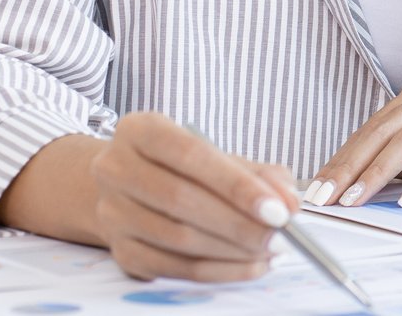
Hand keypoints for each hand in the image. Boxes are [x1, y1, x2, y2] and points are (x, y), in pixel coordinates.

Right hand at [89, 111, 300, 282]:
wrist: (128, 188)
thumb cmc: (185, 168)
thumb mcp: (219, 156)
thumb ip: (259, 174)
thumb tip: (289, 203)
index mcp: (140, 130)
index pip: (191, 154)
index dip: (237, 185)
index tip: (278, 210)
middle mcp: (115, 168)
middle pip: (181, 200)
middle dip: (239, 223)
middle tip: (280, 236)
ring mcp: (111, 212)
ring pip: (178, 238)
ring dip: (232, 250)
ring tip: (270, 251)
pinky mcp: (120, 250)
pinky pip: (172, 267)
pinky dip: (217, 271)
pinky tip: (249, 266)